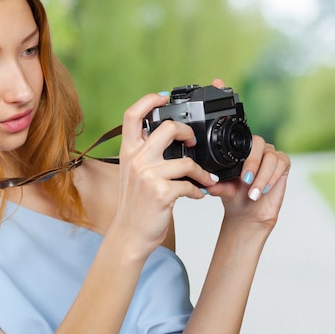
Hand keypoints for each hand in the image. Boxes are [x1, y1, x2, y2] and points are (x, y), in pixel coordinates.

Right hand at [110, 92, 217, 255]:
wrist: (129, 235)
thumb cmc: (135, 205)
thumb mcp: (132, 173)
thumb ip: (143, 153)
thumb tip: (165, 135)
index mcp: (128, 151)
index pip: (133, 115)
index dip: (150, 100)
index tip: (165, 98)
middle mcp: (136, 160)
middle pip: (168, 128)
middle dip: (188, 132)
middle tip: (194, 143)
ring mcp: (148, 176)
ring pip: (186, 161)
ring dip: (202, 172)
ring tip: (206, 178)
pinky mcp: (161, 193)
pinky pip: (190, 185)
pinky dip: (199, 191)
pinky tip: (198, 195)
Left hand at [205, 79, 289, 229]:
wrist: (249, 213)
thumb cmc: (233, 196)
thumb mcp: (218, 187)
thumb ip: (212, 181)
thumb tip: (203, 179)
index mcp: (237, 146)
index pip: (234, 123)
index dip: (226, 99)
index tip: (217, 82)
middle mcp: (253, 146)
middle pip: (256, 142)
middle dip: (250, 162)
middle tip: (243, 179)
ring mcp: (269, 153)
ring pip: (268, 156)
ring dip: (260, 175)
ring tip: (251, 190)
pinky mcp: (283, 164)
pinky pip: (279, 164)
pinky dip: (269, 178)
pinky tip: (260, 189)